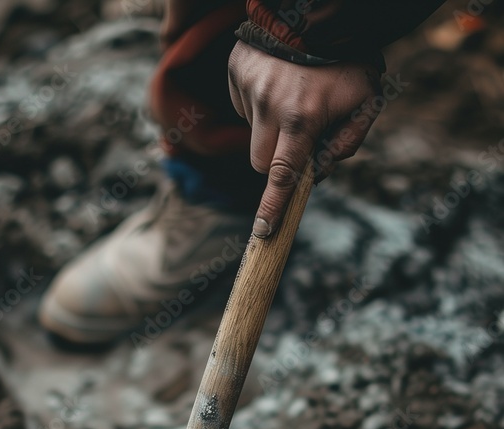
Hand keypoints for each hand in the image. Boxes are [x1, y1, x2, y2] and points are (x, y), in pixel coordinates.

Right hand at [228, 41, 381, 235]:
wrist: (321, 9)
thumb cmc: (348, 57)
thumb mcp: (366, 101)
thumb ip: (347, 143)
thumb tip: (321, 172)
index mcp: (302, 118)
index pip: (283, 176)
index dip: (274, 206)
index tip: (263, 231)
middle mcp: (270, 105)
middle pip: (259, 161)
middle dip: (275, 161)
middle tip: (298, 140)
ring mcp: (249, 87)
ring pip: (252, 132)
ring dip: (270, 127)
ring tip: (294, 95)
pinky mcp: (237, 71)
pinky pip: (243, 104)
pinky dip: (260, 102)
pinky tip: (279, 81)